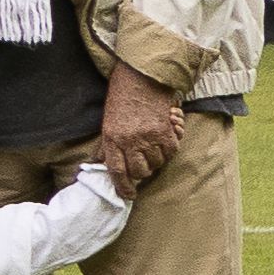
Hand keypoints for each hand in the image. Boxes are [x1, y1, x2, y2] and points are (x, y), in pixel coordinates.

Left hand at [90, 65, 189, 192]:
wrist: (142, 78)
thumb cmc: (123, 100)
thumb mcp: (108, 123)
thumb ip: (108, 145)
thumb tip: (102, 164)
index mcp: (111, 138)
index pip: (116, 171)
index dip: (123, 186)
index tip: (128, 196)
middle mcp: (129, 140)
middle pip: (140, 171)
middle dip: (143, 172)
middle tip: (145, 163)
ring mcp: (148, 137)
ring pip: (157, 163)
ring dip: (157, 158)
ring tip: (154, 144)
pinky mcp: (165, 132)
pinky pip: (171, 151)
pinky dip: (171, 148)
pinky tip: (167, 135)